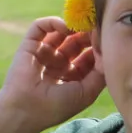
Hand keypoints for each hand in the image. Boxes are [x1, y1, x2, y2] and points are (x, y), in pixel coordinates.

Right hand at [0, 17, 105, 132]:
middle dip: (88, 34)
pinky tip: (64, 27)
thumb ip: (101, 72)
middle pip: (78, 40)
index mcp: (72, 76)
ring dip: (74, 26)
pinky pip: (40, 27)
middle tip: (97, 26)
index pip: (90, 54)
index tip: (107, 39)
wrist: (24, 110)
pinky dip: (52, 22)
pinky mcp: (29, 46)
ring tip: (83, 24)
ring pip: (61, 32)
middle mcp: (58, 63)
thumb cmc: (56, 106)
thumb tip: (106, 49)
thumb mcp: (87, 92)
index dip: (99, 46)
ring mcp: (43, 53)